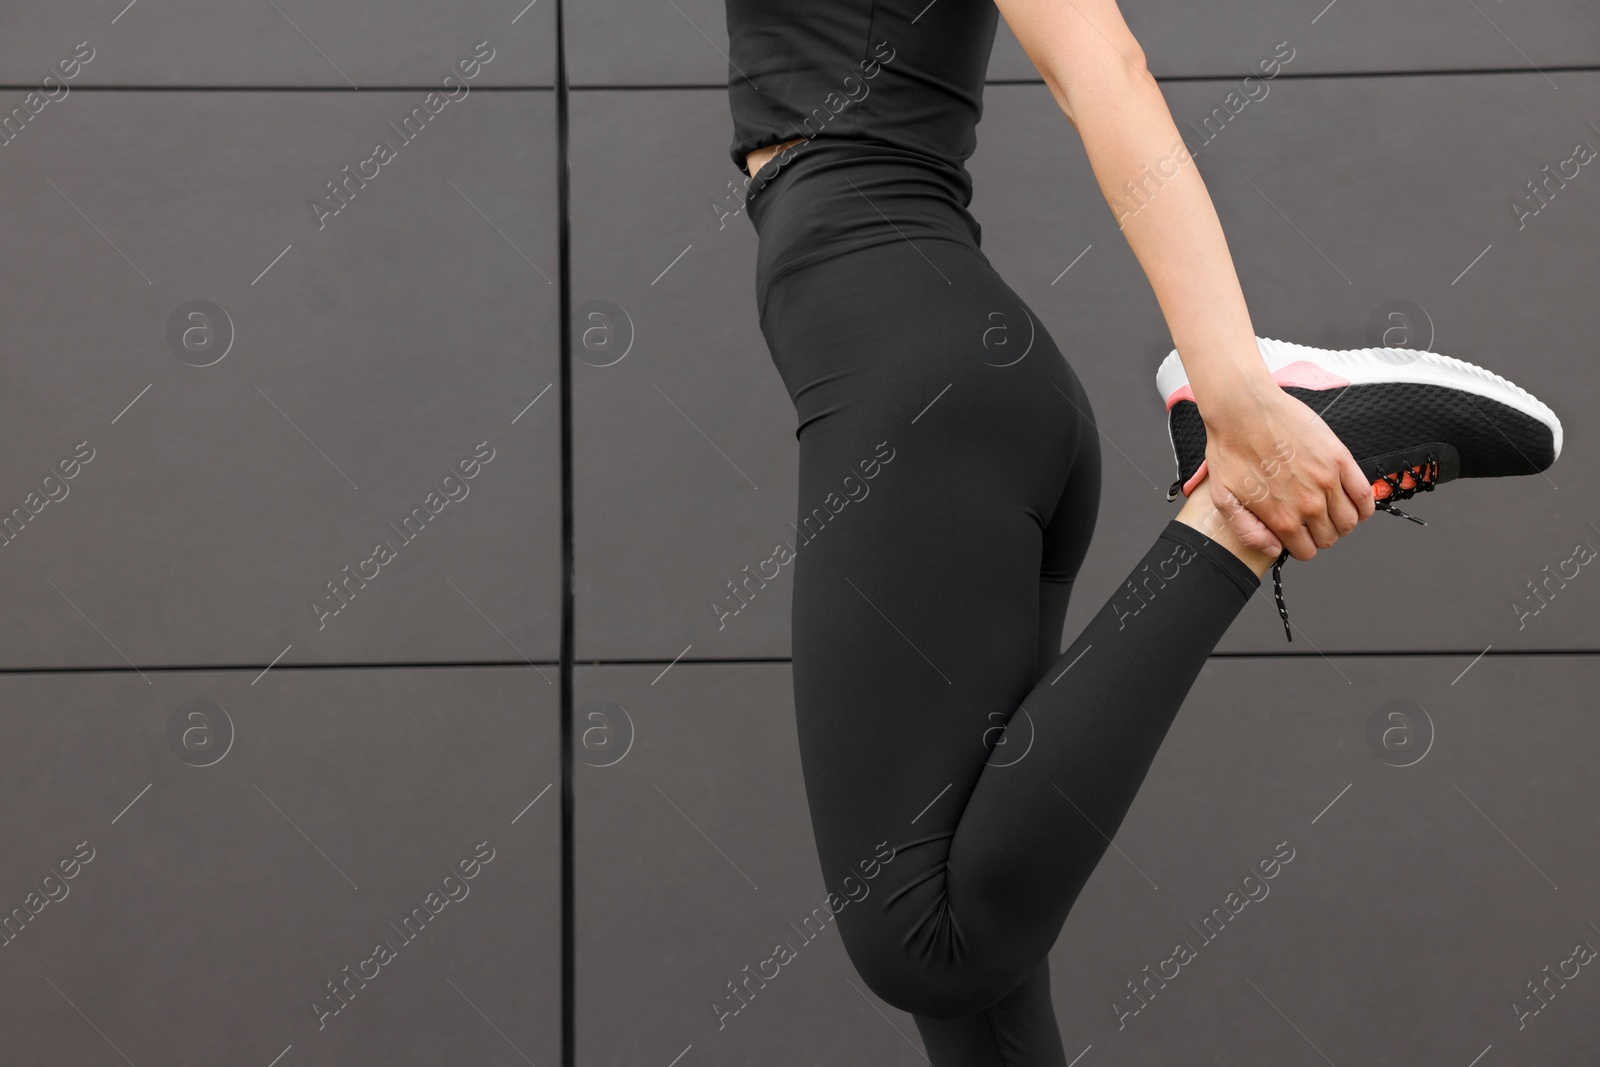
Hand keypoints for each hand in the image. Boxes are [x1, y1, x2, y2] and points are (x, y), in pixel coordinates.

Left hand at [1199, 383, 1375, 559]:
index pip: (1307, 551)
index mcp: (1281, 517)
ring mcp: (1327, 481)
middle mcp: (1308, 504)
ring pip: (1350, 521)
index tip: (1297, 535)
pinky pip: (1365, 494)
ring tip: (1330, 511)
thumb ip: (1249, 531)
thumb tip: (1274, 549)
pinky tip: (1351, 501)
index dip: (1301, 546)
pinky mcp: (1339, 459)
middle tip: (1310, 521)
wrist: (1244, 410)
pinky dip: (1364, 504)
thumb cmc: (1231, 449)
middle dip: (1321, 535)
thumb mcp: (1224, 498)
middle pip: (1330, 538)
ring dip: (1342, 522)